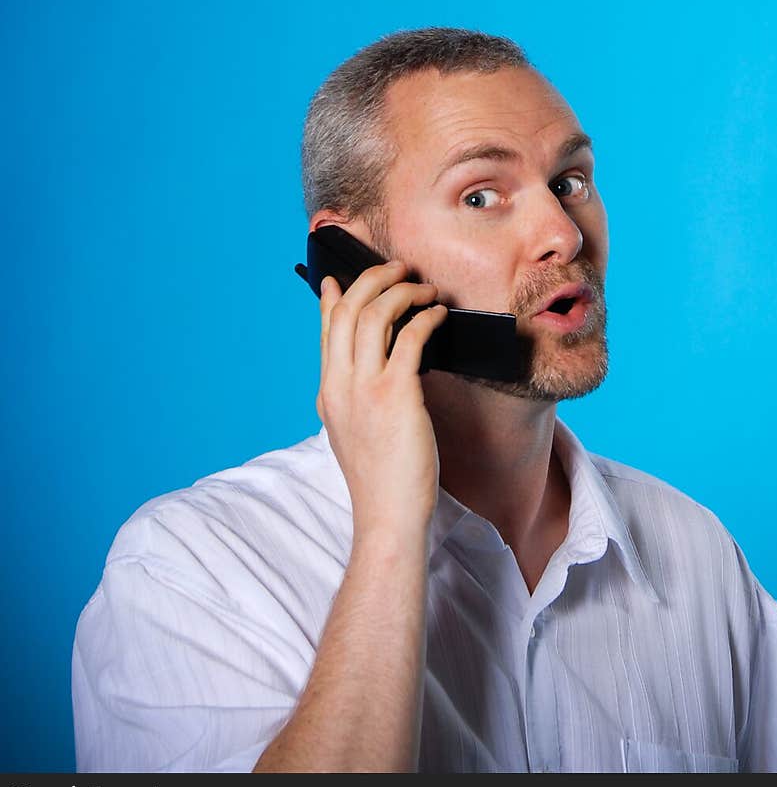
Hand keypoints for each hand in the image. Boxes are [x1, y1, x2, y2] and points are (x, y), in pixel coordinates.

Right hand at [316, 261, 447, 540]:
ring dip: (402, 291)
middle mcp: (339, 384)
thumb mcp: (356, 431)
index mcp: (328, 392)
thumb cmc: (383, 479)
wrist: (388, 516)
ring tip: (423, 288)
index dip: (333, 298)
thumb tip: (385, 363)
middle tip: (397, 270)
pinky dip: (426, 317)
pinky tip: (439, 315)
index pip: (327, 330)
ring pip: (375, 314)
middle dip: (373, 279)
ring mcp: (364, 388)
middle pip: (348, 310)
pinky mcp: (396, 395)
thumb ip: (359, 396)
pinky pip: (411, 337)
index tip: (339, 277)